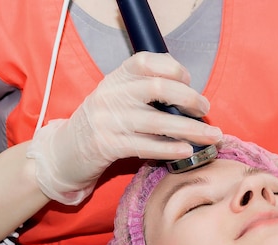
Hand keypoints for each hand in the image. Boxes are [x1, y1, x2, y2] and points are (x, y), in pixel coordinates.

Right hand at [26, 52, 221, 204]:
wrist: (66, 151)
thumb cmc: (102, 123)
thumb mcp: (117, 98)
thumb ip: (144, 91)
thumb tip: (188, 94)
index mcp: (115, 78)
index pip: (146, 61)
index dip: (173, 68)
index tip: (189, 81)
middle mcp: (111, 95)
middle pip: (158, 88)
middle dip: (189, 98)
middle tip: (205, 110)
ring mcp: (108, 121)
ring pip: (158, 122)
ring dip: (191, 129)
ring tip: (212, 136)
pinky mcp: (108, 146)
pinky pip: (147, 146)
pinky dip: (171, 148)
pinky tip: (187, 150)